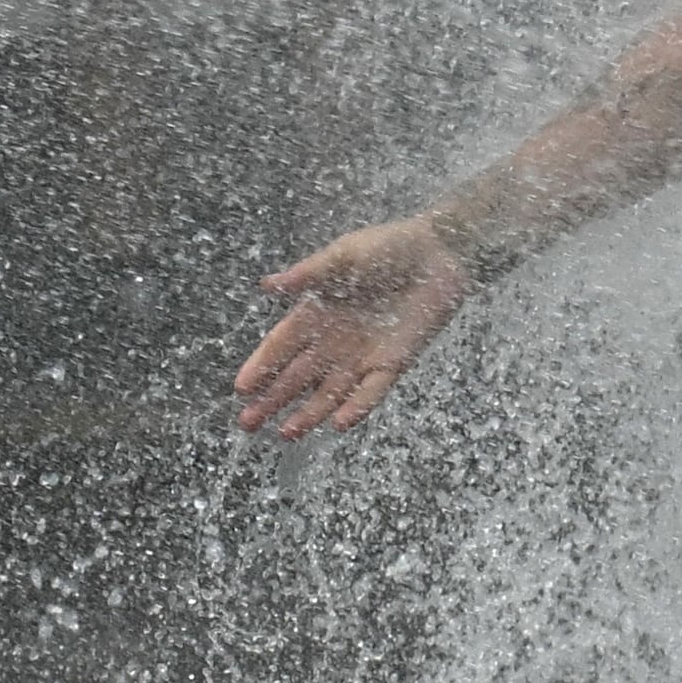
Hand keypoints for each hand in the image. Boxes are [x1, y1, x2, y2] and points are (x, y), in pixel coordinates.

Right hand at [234, 217, 474, 436]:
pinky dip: (357, 407)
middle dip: (272, 400)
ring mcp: (362, 355)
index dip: (261, 367)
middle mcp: (334, 341)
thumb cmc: (389, 247)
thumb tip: (267, 285)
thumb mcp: (343, 255)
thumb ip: (309, 274)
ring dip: (308, 413)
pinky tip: (339, 424)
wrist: (439, 252)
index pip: (281, 346)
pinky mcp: (393, 362)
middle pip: (297, 377)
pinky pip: (372, 391)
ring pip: (329, 392)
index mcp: (316, 313)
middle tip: (248, 423)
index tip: (242, 389)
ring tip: (286, 434)